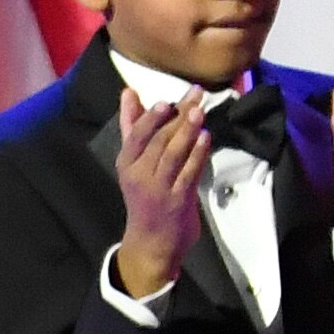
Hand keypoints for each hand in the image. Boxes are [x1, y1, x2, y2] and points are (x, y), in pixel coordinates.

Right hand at [112, 85, 207, 297]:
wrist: (152, 241)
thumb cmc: (145, 195)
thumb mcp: (133, 161)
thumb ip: (133, 126)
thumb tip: (128, 92)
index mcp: (126, 162)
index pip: (136, 135)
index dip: (151, 117)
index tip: (166, 100)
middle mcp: (139, 174)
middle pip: (158, 140)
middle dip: (178, 116)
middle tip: (196, 95)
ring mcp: (159, 188)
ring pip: (173, 154)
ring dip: (188, 132)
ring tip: (200, 111)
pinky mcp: (178, 200)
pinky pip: (189, 173)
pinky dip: (198, 154)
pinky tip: (206, 138)